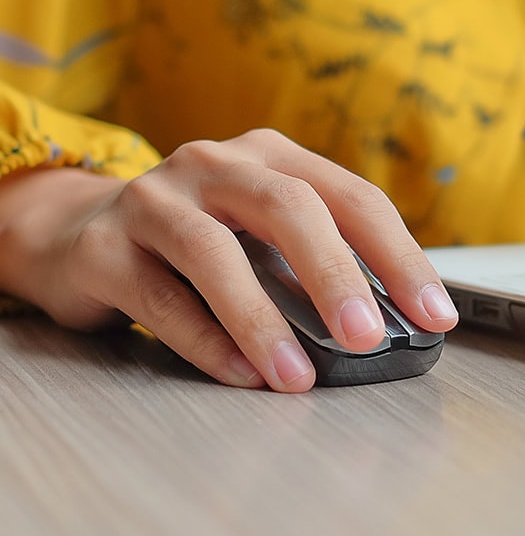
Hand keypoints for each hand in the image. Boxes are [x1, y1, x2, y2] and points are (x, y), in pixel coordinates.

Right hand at [0, 129, 457, 391]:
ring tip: (299, 376)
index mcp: (272, 159)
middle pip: (289, 207)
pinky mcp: (103, 247)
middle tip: (368, 337)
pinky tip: (240, 373)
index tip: (435, 314)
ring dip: (263, 320)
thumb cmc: (195, 240)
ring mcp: (155, 199)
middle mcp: (216, 165)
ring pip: (214, 252)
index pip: (353, 198)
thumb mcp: (263, 236)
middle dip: (336, 274)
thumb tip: (384, 326)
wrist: (78, 232)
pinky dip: (204, 340)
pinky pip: (159, 296)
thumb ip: (314, 265)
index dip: (399, 257)